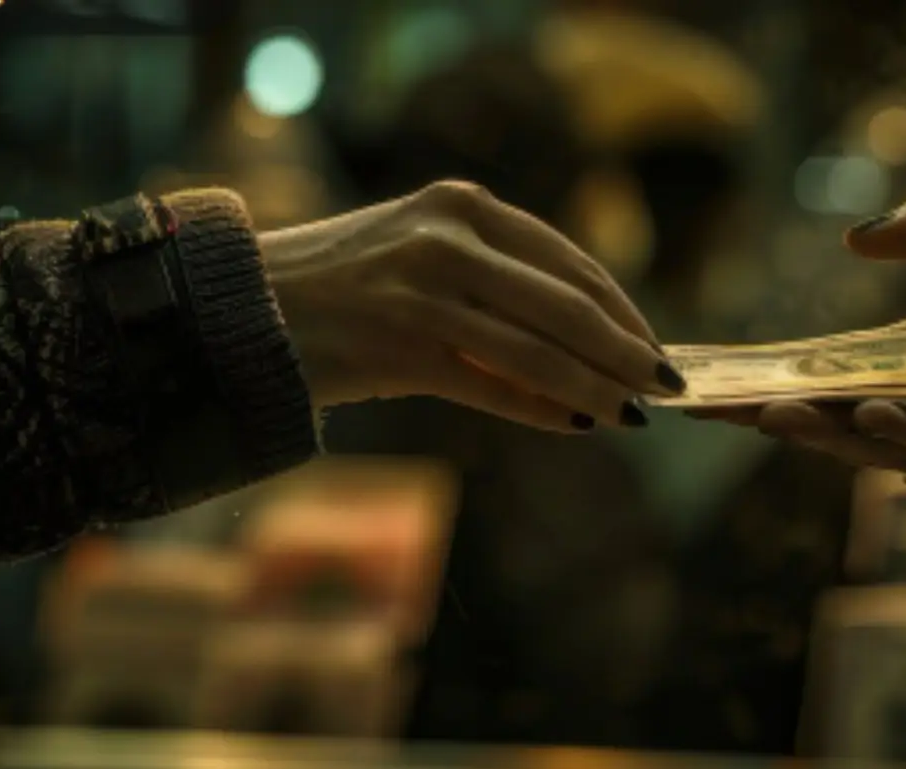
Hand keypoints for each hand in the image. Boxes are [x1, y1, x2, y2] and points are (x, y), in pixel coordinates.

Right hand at [259, 180, 685, 431]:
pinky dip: (542, 410)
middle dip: (623, 352)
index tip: (654, 343)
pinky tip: (576, 426)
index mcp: (461, 205)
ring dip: (593, 388)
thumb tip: (588, 335)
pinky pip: (492, 387)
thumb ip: (497, 276)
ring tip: (629, 414)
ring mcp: (422, 293)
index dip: (621, 308)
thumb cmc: (345, 285)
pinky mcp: (400, 347)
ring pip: (536, 351)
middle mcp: (447, 239)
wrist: (242, 308)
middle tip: (663, 385)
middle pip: (565, 306)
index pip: (569, 260)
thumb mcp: (423, 250)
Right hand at [698, 173, 905, 507]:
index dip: (786, 369)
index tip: (723, 375)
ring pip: (897, 447)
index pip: (846, 363)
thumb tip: (856, 242)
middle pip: (852, 414)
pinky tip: (878, 418)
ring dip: (835, 435)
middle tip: (716, 408)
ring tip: (778, 413)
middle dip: (784, 413)